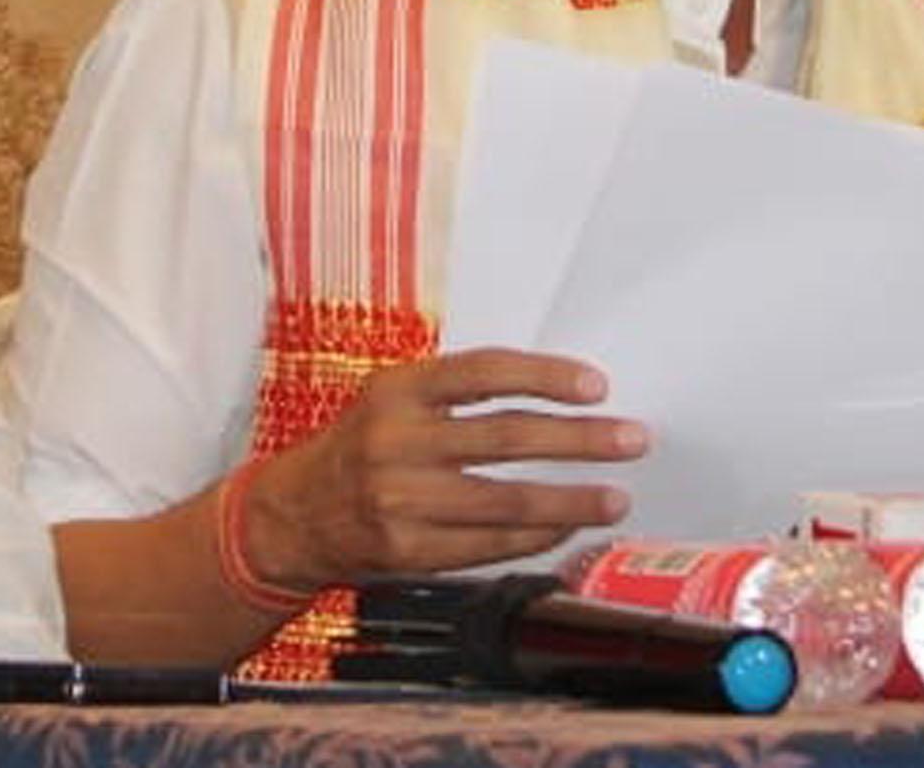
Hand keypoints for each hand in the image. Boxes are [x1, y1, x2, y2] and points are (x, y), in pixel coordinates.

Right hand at [234, 348, 644, 587]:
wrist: (292, 516)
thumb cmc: (360, 447)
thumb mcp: (393, 399)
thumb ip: (458, 393)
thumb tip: (557, 395)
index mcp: (397, 390)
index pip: (484, 373)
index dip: (545, 376)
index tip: (595, 385)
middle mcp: (396, 442)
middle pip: (507, 437)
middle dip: (581, 440)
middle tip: (631, 438)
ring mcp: (400, 500)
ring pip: (506, 501)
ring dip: (571, 500)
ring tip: (615, 497)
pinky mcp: (407, 550)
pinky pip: (487, 545)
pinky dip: (535, 538)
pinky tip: (566, 528)